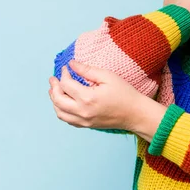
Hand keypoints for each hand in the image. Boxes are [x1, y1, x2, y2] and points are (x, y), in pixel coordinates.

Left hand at [48, 60, 162, 136]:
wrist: (135, 113)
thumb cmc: (125, 94)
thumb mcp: (108, 76)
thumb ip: (87, 70)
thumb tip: (72, 64)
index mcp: (87, 98)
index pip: (66, 84)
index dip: (64, 74)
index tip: (66, 67)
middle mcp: (82, 111)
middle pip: (58, 100)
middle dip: (54, 87)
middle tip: (53, 78)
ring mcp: (84, 120)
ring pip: (59, 112)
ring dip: (55, 100)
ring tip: (55, 90)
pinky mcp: (87, 125)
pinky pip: (68, 120)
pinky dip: (62, 111)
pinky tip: (64, 103)